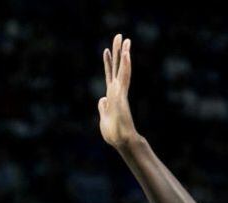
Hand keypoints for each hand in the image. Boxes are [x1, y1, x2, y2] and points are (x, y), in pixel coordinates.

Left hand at [98, 34, 138, 149]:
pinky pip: (124, 77)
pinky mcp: (122, 95)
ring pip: (123, 69)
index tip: (106, 50)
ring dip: (124, 54)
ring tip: (126, 40)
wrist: (121, 140)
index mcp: (111, 95)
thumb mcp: (104, 118)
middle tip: (119, 36)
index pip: (109, 75)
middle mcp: (116, 91)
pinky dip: (125, 66)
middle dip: (118, 51)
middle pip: (117, 67)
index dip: (108, 63)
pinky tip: (126, 54)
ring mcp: (120, 92)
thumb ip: (103, 107)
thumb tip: (101, 99)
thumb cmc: (113, 132)